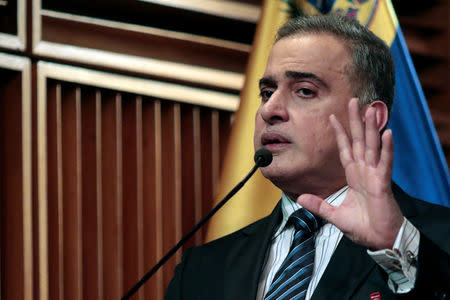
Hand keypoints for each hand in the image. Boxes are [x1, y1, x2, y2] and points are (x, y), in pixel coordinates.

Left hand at [297, 98, 403, 249]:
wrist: (377, 240)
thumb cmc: (362, 226)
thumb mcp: (333, 215)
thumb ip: (317, 205)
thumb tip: (299, 198)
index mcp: (353, 175)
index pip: (345, 148)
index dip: (339, 132)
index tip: (332, 116)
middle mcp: (364, 171)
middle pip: (359, 140)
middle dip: (355, 121)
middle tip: (353, 101)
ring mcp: (374, 175)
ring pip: (372, 146)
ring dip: (371, 127)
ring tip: (370, 109)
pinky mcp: (382, 184)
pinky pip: (385, 163)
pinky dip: (387, 148)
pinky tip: (387, 133)